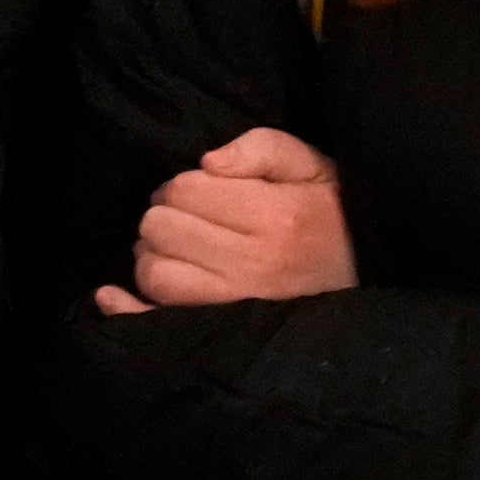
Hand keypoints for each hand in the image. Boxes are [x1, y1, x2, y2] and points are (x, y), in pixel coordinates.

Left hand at [96, 123, 357, 311]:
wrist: (367, 276)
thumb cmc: (336, 216)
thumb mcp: (314, 166)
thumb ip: (262, 149)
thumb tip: (205, 163)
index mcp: (276, 216)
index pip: (186, 189)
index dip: (184, 184)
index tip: (204, 190)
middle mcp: (253, 263)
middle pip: (161, 228)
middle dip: (165, 214)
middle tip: (188, 218)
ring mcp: (236, 302)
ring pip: (154, 272)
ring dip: (153, 253)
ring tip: (178, 248)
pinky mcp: (224, 330)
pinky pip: (157, 319)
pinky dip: (125, 307)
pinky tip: (112, 294)